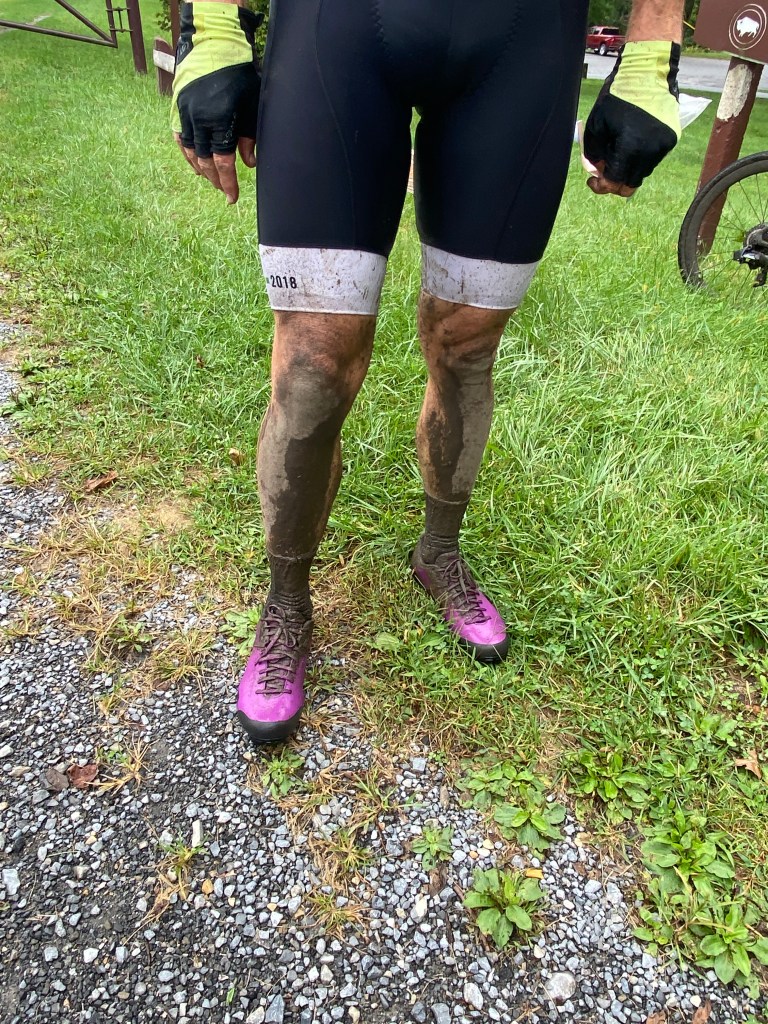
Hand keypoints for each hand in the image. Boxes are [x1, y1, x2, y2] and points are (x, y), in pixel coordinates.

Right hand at [171, 1, 261, 203]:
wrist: (214, 42)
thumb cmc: (238, 73)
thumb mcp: (252, 105)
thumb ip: (250, 136)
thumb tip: (249, 164)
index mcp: (218, 120)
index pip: (223, 162)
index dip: (228, 183)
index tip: (232, 198)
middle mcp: (198, 119)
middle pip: (205, 160)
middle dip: (215, 179)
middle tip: (224, 190)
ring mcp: (184, 112)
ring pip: (190, 150)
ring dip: (200, 168)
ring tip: (210, 178)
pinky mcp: (177, 105)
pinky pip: (179, 135)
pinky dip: (186, 151)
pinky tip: (194, 160)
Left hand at [584, 41, 680, 195]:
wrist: (647, 70)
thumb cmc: (617, 95)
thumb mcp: (596, 125)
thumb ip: (594, 153)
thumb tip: (598, 170)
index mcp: (630, 148)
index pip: (615, 182)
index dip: (601, 186)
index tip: (593, 179)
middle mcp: (650, 151)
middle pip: (630, 184)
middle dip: (614, 182)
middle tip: (604, 172)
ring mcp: (663, 146)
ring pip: (642, 172)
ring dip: (628, 169)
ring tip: (617, 152)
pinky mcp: (671, 138)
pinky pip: (653, 159)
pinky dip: (640, 157)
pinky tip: (632, 143)